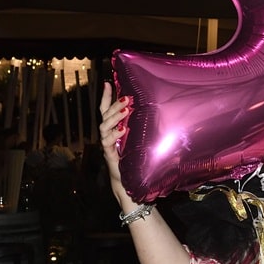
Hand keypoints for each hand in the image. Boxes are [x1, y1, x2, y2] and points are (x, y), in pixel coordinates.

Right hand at [99, 82, 133, 205]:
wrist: (129, 181)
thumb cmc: (135, 158)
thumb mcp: (139, 139)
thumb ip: (143, 127)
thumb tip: (160, 112)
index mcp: (113, 128)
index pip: (106, 109)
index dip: (106, 96)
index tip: (108, 82)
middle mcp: (108, 134)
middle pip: (105, 115)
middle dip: (114, 104)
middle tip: (127, 97)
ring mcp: (107, 144)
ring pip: (104, 126)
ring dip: (115, 117)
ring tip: (126, 110)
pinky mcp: (109, 154)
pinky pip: (107, 142)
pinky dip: (114, 134)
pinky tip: (122, 129)